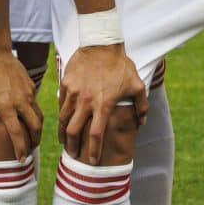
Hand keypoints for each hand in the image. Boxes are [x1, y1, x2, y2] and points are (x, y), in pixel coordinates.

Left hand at [0, 46, 39, 159]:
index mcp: (6, 107)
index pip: (18, 134)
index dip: (20, 149)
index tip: (20, 159)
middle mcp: (21, 102)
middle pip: (35, 127)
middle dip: (35, 142)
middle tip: (31, 150)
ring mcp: (28, 93)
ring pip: (39, 116)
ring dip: (38, 129)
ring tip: (33, 137)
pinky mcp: (30, 86)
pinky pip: (36, 104)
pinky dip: (35, 114)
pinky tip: (28, 117)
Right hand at [58, 44, 144, 164]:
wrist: (100, 43)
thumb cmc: (120, 65)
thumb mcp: (137, 84)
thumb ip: (141, 105)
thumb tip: (142, 122)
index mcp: (103, 104)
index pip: (96, 134)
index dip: (93, 150)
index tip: (92, 160)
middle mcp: (86, 101)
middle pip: (73, 130)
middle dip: (72, 146)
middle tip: (73, 154)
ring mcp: (74, 92)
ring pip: (63, 118)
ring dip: (62, 133)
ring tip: (64, 141)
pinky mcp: (66, 84)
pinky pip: (61, 103)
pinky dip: (61, 114)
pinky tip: (63, 120)